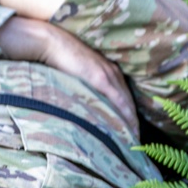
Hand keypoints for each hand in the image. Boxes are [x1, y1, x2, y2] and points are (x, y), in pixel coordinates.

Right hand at [0, 17, 137, 129]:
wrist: (52, 43)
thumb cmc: (59, 59)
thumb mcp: (77, 76)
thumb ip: (84, 89)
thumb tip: (84, 108)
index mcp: (109, 71)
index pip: (124, 98)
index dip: (129, 116)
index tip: (131, 134)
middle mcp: (113, 72)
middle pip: (129, 102)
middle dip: (133, 123)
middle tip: (135, 144)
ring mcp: (109, 74)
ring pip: (127, 104)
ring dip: (131, 123)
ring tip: (133, 142)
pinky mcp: (101, 78)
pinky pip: (119, 101)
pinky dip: (125, 116)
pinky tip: (128, 129)